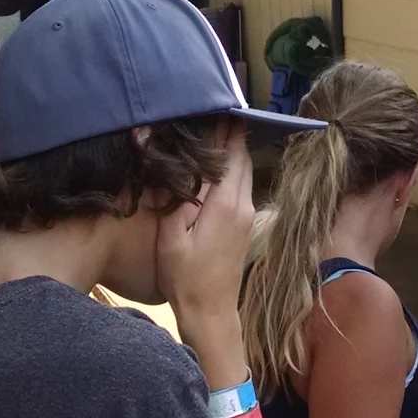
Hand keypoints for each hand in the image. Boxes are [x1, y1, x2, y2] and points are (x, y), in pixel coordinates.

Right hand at [157, 126, 255, 332]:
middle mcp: (243, 204)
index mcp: (225, 203)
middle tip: (215, 111)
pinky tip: (215, 168)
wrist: (210, 312)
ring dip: (232, 153)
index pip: (231, 154)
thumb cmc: (186, 277)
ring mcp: (247, 216)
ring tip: (214, 132)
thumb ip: (172, 197)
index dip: (227, 128)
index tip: (220, 104)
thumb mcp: (170, 237)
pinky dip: (231, 171)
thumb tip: (170, 164)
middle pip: (241, 158)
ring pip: (243, 172)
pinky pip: (240, 187)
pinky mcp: (244, 226)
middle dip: (231, 134)